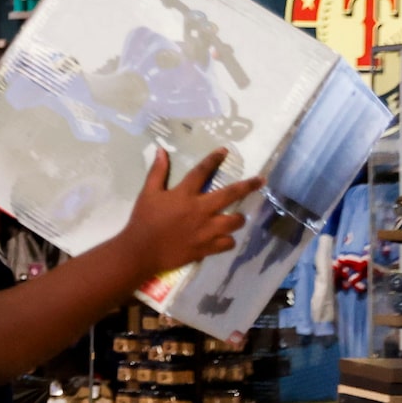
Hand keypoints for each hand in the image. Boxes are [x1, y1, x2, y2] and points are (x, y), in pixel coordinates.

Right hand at [120, 148, 262, 277]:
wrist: (140, 252)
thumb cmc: (142, 221)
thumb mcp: (147, 194)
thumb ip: (157, 172)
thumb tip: (161, 151)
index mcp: (185, 195)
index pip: (202, 171)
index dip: (214, 159)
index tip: (225, 151)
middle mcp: (200, 210)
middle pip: (230, 194)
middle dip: (248, 186)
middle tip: (261, 180)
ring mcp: (205, 230)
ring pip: (234, 221)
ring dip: (238, 218)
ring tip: (238, 217)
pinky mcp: (206, 247)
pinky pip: (227, 243)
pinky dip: (228, 241)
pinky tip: (225, 239)